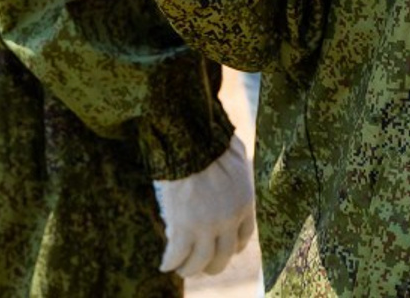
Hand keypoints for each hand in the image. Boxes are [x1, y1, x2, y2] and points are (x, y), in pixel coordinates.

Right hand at [153, 134, 255, 277]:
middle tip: (201, 265)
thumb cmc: (211, 141)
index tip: (222, 249)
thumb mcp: (236, 157)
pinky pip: (177, 256)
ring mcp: (207, 226)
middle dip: (212, 264)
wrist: (191, 140)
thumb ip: (236, 173)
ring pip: (200, 262)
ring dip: (189, 268)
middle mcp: (229, 219)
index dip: (232, 247)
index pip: (243, 237)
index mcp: (245, 202)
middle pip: (223, 256)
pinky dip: (170, 262)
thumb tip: (233, 169)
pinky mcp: (184, 228)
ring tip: (180, 267)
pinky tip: (165, 264)